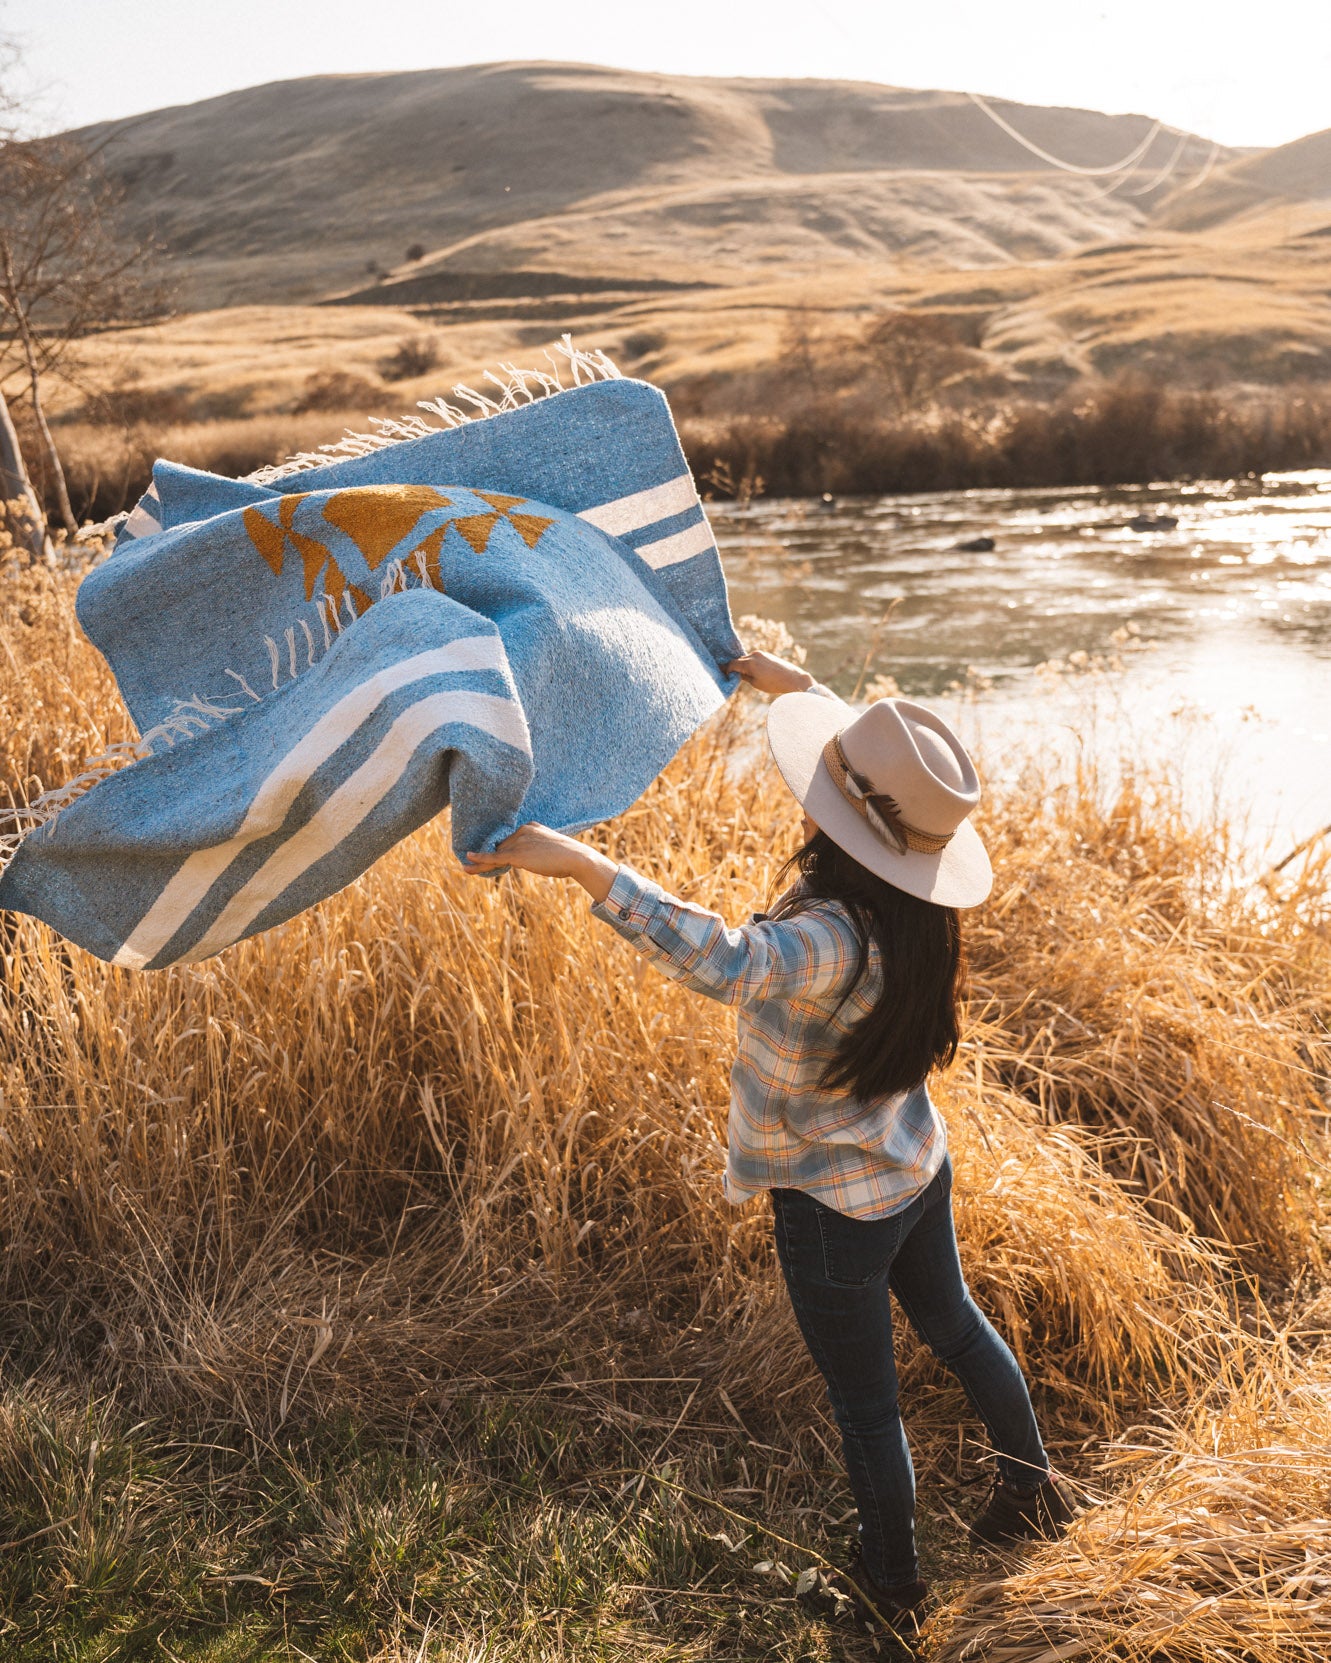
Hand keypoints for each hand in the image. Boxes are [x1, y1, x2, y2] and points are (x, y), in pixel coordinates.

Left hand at [463, 822, 617, 902]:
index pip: (510, 840)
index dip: (501, 851)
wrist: (577, 858)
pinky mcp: (517, 853)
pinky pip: (494, 857)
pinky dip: (480, 858)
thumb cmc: (569, 858)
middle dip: (488, 857)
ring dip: (480, 862)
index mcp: (531, 826)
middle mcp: (522, 830)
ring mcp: (519, 841)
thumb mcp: (550, 851)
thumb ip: (536, 851)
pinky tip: (469, 860)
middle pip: (500, 846)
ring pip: (495, 852)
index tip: (488, 858)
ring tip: (467, 868)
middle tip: (472, 865)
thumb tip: (527, 861)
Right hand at [724, 649, 814, 696]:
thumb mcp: (755, 683)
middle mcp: (754, 655)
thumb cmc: (774, 684)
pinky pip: (753, 658)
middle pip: (738, 660)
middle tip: (729, 675)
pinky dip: (750, 664)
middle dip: (733, 667)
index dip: (725, 669)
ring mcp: (760, 653)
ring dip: (742, 665)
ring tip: (742, 675)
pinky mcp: (766, 654)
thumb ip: (744, 676)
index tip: (722, 673)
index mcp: (749, 663)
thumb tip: (736, 673)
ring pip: (746, 659)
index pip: (732, 664)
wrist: (792, 678)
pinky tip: (752, 671)